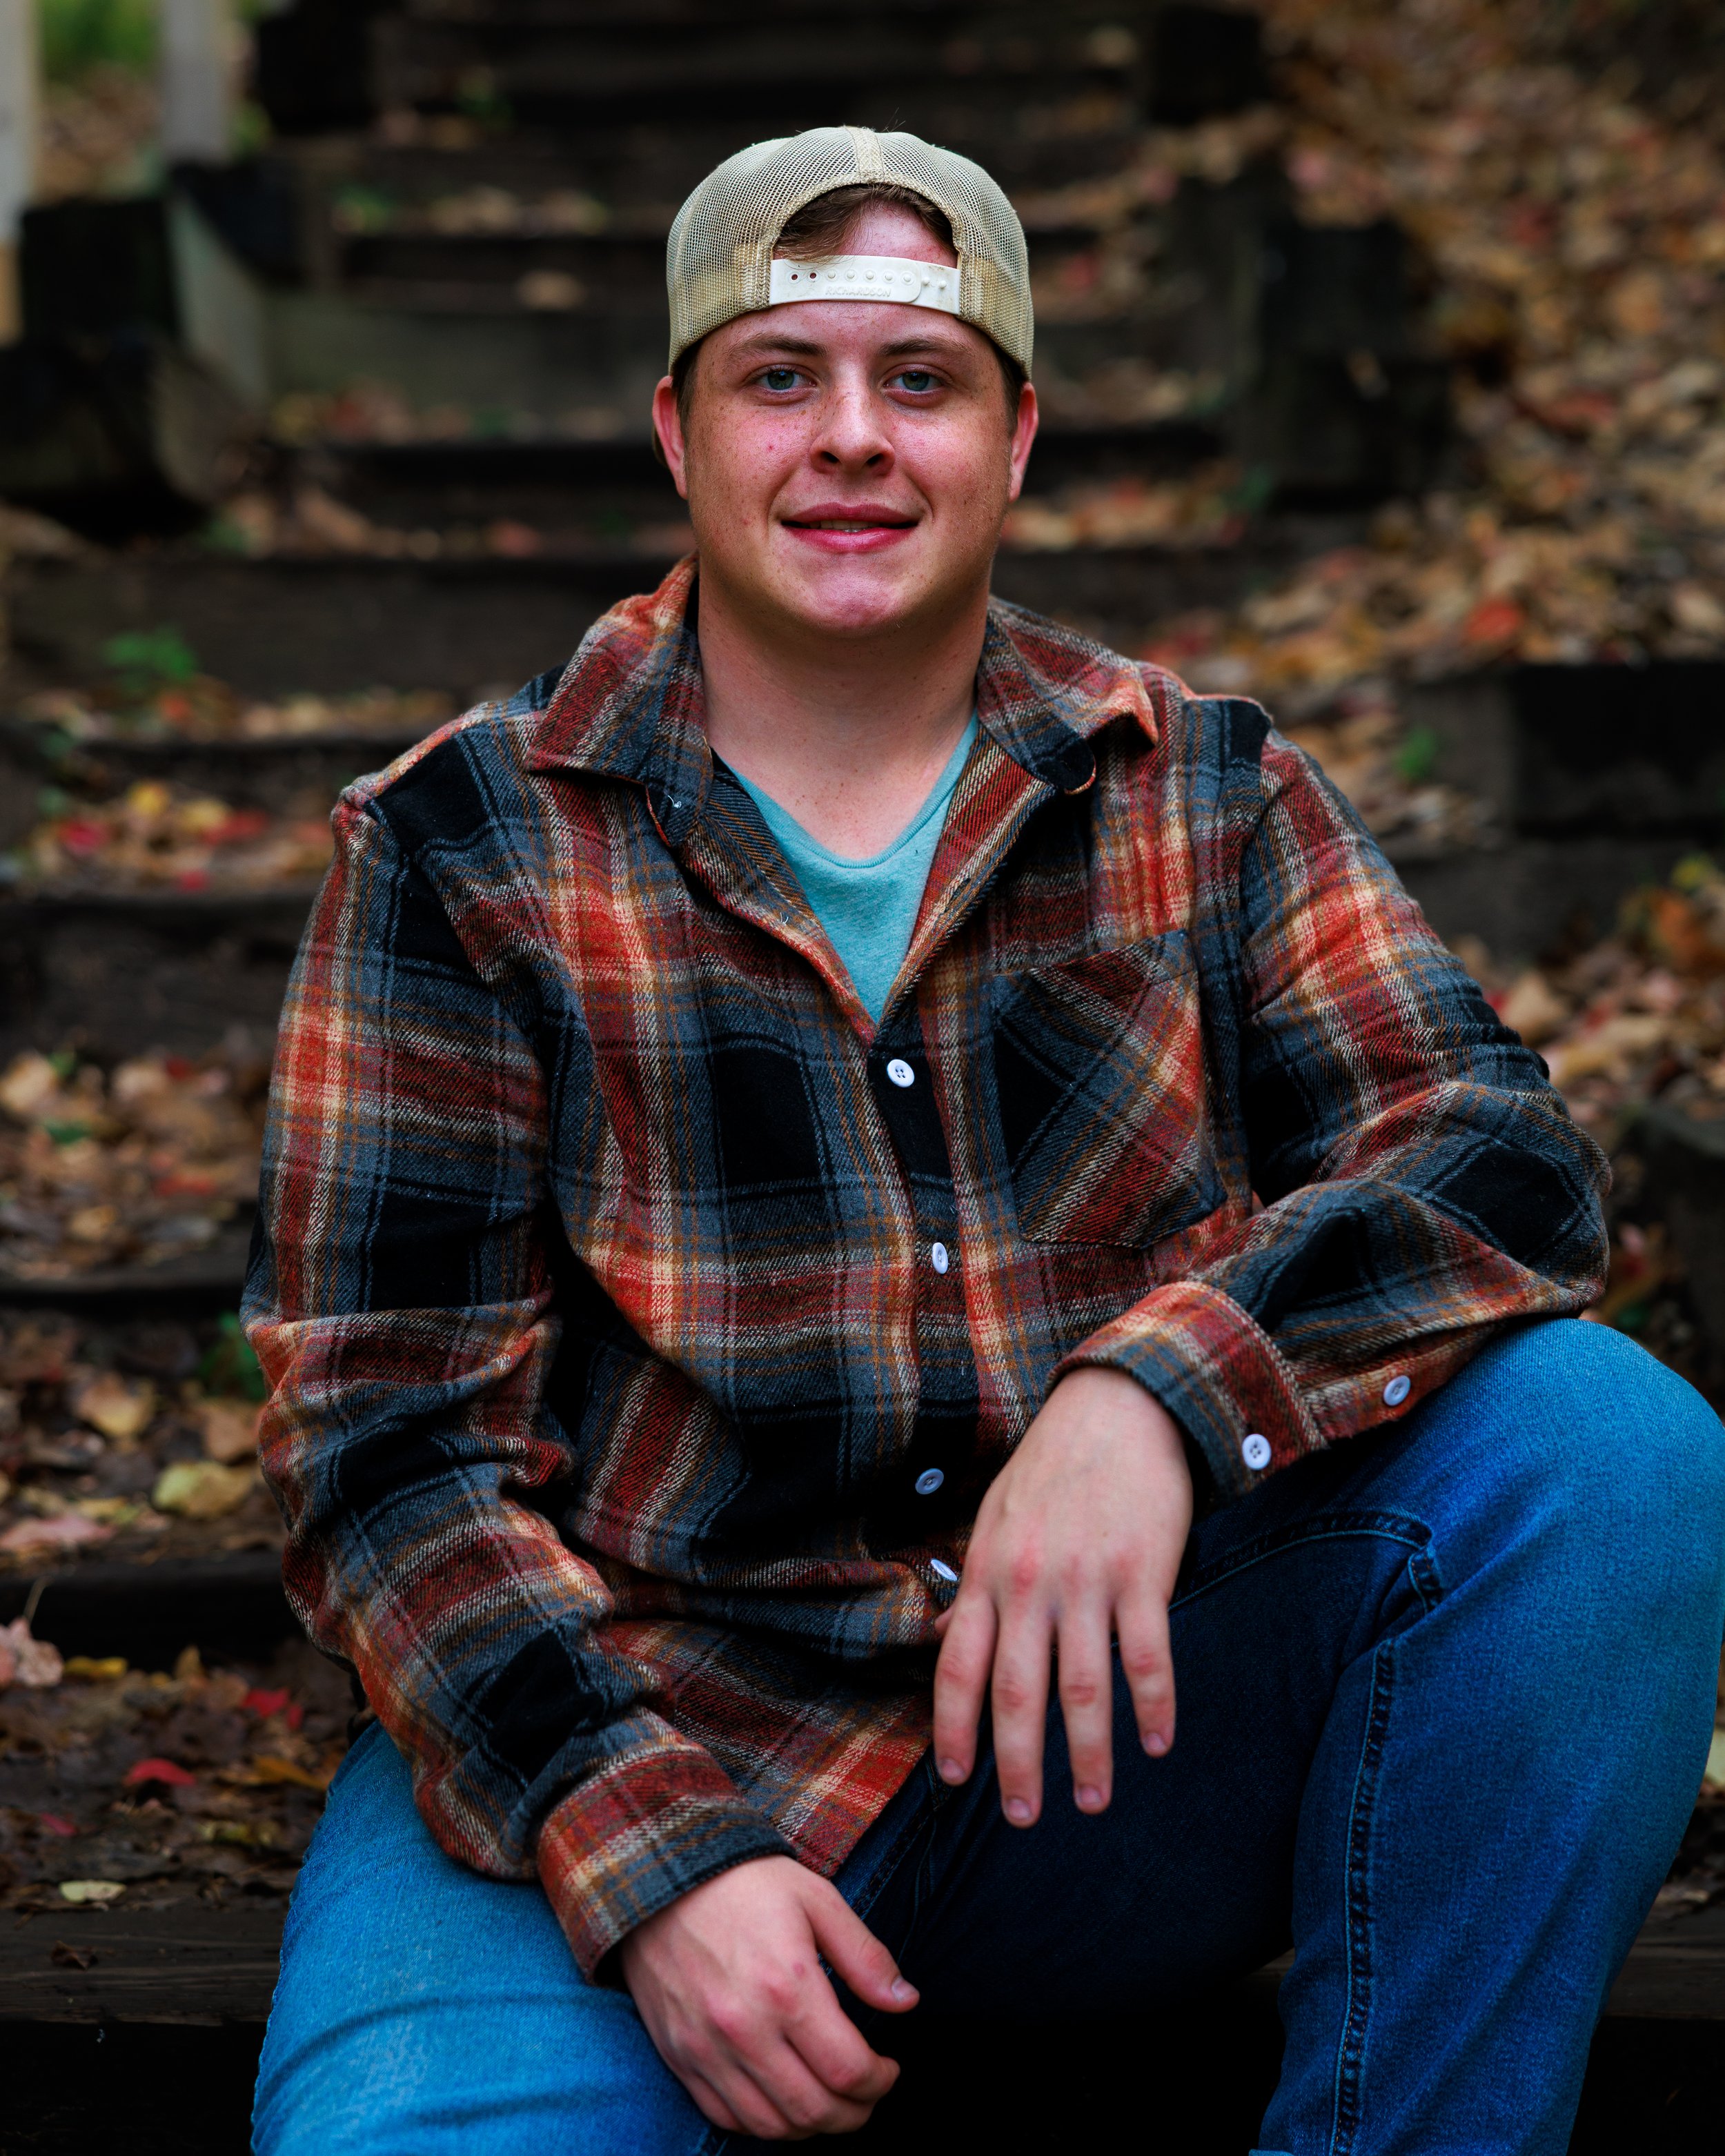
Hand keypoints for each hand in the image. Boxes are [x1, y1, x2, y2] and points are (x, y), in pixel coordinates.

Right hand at [618, 1853, 917, 2138]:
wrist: (662, 1873)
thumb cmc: (747, 1883)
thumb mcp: (817, 1899)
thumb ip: (864, 1956)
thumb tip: (906, 2003)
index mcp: (786, 1986)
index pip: (848, 2069)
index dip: (880, 2081)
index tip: (889, 2068)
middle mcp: (744, 2028)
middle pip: (813, 2109)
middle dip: (855, 2114)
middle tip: (868, 2095)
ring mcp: (706, 2048)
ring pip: (770, 2125)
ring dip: (811, 2126)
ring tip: (831, 2101)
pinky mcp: (680, 2056)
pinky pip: (726, 2116)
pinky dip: (763, 2124)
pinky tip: (783, 2100)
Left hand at [933, 1366, 1192, 1824]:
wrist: (1119, 1405)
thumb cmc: (1052, 1466)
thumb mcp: (996, 1518)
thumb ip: (976, 1586)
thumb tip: (947, 1643)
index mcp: (988, 1571)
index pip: (958, 1667)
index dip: (953, 1729)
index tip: (954, 1779)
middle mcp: (1029, 1582)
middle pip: (1016, 1694)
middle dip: (1017, 1766)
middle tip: (1023, 1819)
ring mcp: (1086, 1579)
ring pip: (1082, 1689)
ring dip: (1089, 1754)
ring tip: (1094, 1800)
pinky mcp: (1143, 1572)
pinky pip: (1146, 1656)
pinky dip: (1152, 1707)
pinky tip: (1156, 1743)